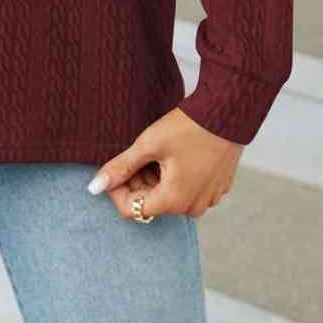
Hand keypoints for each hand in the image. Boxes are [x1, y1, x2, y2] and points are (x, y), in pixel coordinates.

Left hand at [88, 107, 242, 219]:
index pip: (132, 210)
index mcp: (174, 201)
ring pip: (169, 197)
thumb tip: (94, 188)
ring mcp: (208, 199)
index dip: (117, 190)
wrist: (228, 111)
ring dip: (155, 179)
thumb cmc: (187, 127)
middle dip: (137, 182)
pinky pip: (188, 190)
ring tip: (155, 151)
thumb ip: (120, 168)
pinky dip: (175, 177)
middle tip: (135, 153)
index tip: (115, 167)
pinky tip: (174, 154)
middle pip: (151, 203)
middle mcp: (193, 207)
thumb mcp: (148, 144)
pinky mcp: (218, 188)